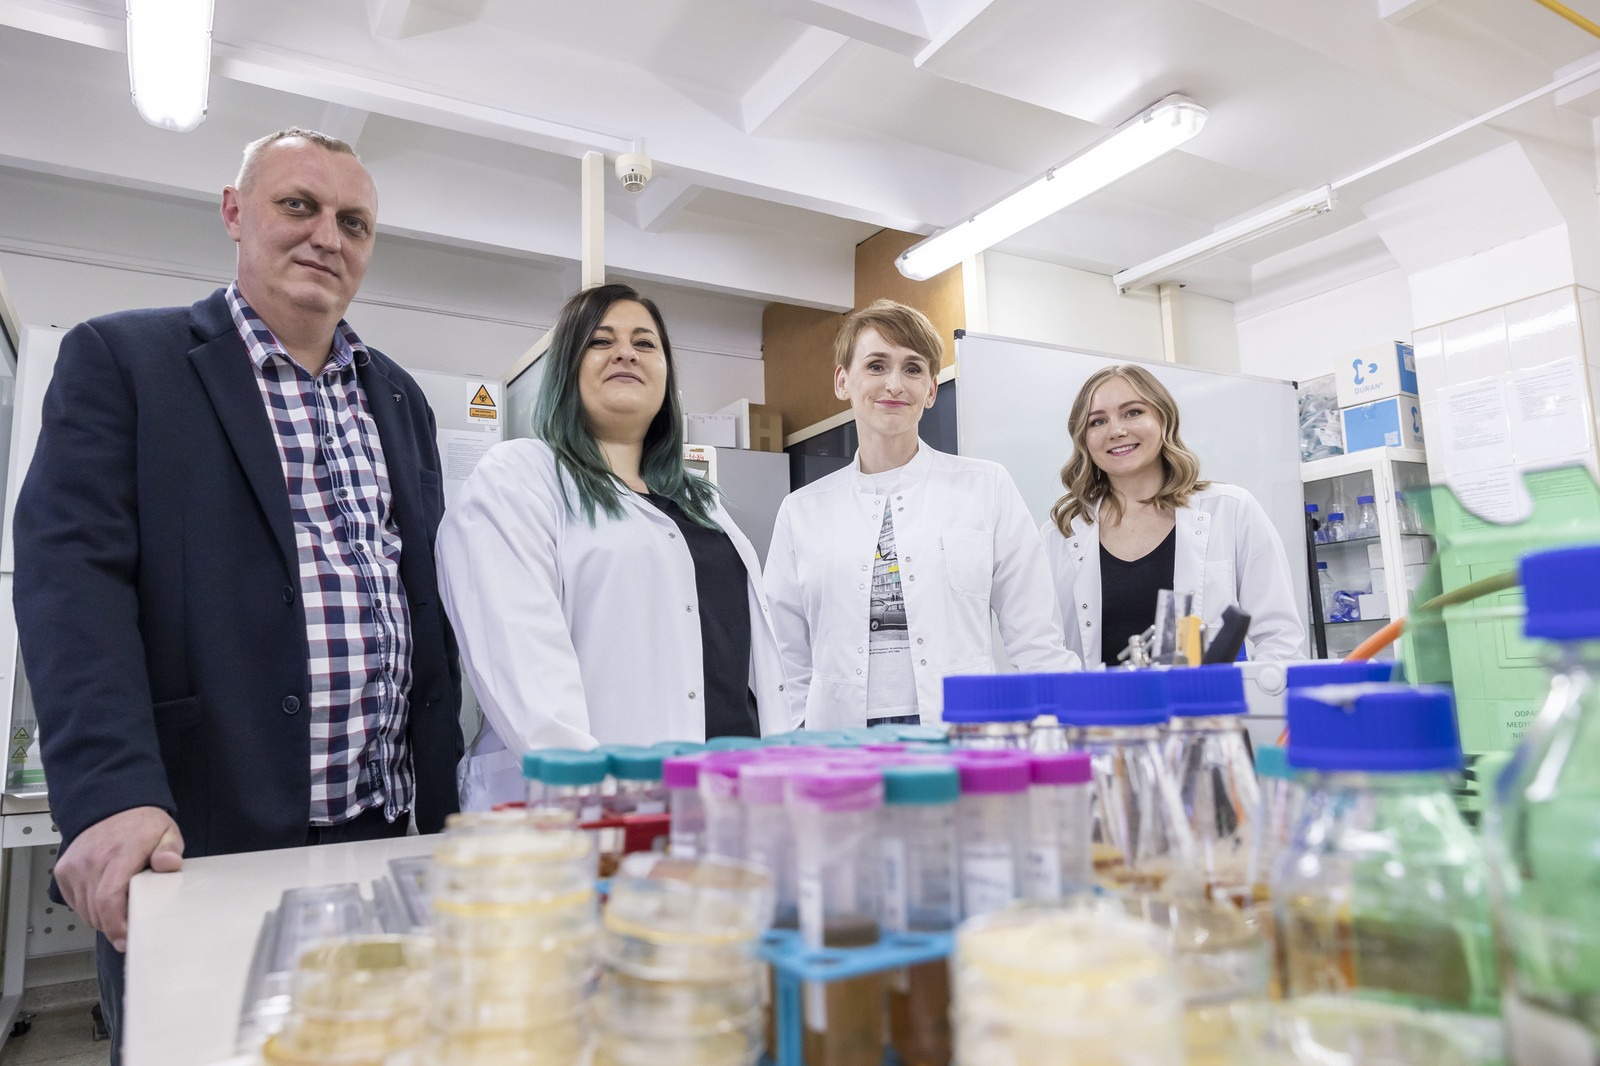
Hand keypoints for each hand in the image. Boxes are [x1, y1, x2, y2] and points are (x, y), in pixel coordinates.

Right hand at [54, 806, 183, 951]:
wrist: (113, 806)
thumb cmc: (142, 825)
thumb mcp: (167, 833)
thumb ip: (171, 850)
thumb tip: (170, 864)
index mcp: (119, 853)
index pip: (109, 899)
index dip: (116, 926)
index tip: (128, 939)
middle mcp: (91, 860)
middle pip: (97, 911)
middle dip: (114, 926)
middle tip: (131, 926)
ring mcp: (74, 866)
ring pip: (85, 911)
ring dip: (102, 918)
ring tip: (121, 907)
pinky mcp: (63, 871)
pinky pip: (74, 902)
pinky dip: (89, 908)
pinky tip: (105, 897)